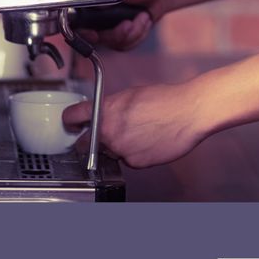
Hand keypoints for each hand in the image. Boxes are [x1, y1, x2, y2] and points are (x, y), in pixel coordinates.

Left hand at [65, 81, 207, 167]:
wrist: (188, 112)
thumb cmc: (165, 100)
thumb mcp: (130, 95)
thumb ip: (111, 107)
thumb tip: (104, 114)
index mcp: (105, 111)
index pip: (72, 117)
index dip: (71, 121)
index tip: (71, 124)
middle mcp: (109, 132)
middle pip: (87, 142)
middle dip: (94, 138)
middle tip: (109, 133)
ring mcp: (121, 150)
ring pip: (109, 152)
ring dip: (118, 146)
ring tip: (140, 133)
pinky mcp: (135, 163)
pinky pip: (127, 160)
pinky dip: (134, 154)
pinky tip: (148, 141)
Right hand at [75, 0, 165, 50]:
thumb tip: (98, 6)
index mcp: (89, 2)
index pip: (75, 22)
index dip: (82, 33)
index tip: (94, 34)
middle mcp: (95, 16)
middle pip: (97, 38)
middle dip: (118, 34)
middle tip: (129, 23)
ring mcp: (107, 27)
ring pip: (114, 43)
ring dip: (134, 32)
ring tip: (142, 16)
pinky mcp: (120, 36)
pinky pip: (126, 45)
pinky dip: (139, 34)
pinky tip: (144, 21)